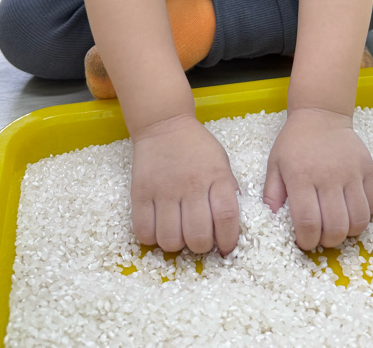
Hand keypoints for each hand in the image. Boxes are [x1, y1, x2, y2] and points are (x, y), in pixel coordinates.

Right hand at [130, 113, 239, 255]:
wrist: (164, 124)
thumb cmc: (197, 147)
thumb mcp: (221, 162)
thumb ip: (228, 190)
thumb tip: (232, 225)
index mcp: (216, 175)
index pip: (227, 216)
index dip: (228, 239)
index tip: (226, 248)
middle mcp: (190, 184)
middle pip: (197, 235)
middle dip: (201, 247)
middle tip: (199, 240)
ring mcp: (163, 190)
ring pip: (170, 240)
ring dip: (176, 245)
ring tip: (178, 234)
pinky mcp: (140, 193)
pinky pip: (143, 231)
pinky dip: (152, 239)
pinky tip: (159, 229)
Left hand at [263, 108, 372, 250]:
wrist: (321, 114)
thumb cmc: (295, 143)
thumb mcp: (274, 165)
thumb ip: (271, 195)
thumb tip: (273, 222)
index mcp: (301, 176)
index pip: (308, 221)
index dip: (307, 240)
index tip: (305, 241)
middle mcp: (328, 174)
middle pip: (336, 226)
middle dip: (328, 241)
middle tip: (322, 236)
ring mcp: (352, 171)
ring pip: (359, 220)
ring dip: (349, 232)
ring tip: (338, 225)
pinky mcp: (368, 168)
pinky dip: (365, 215)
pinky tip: (351, 210)